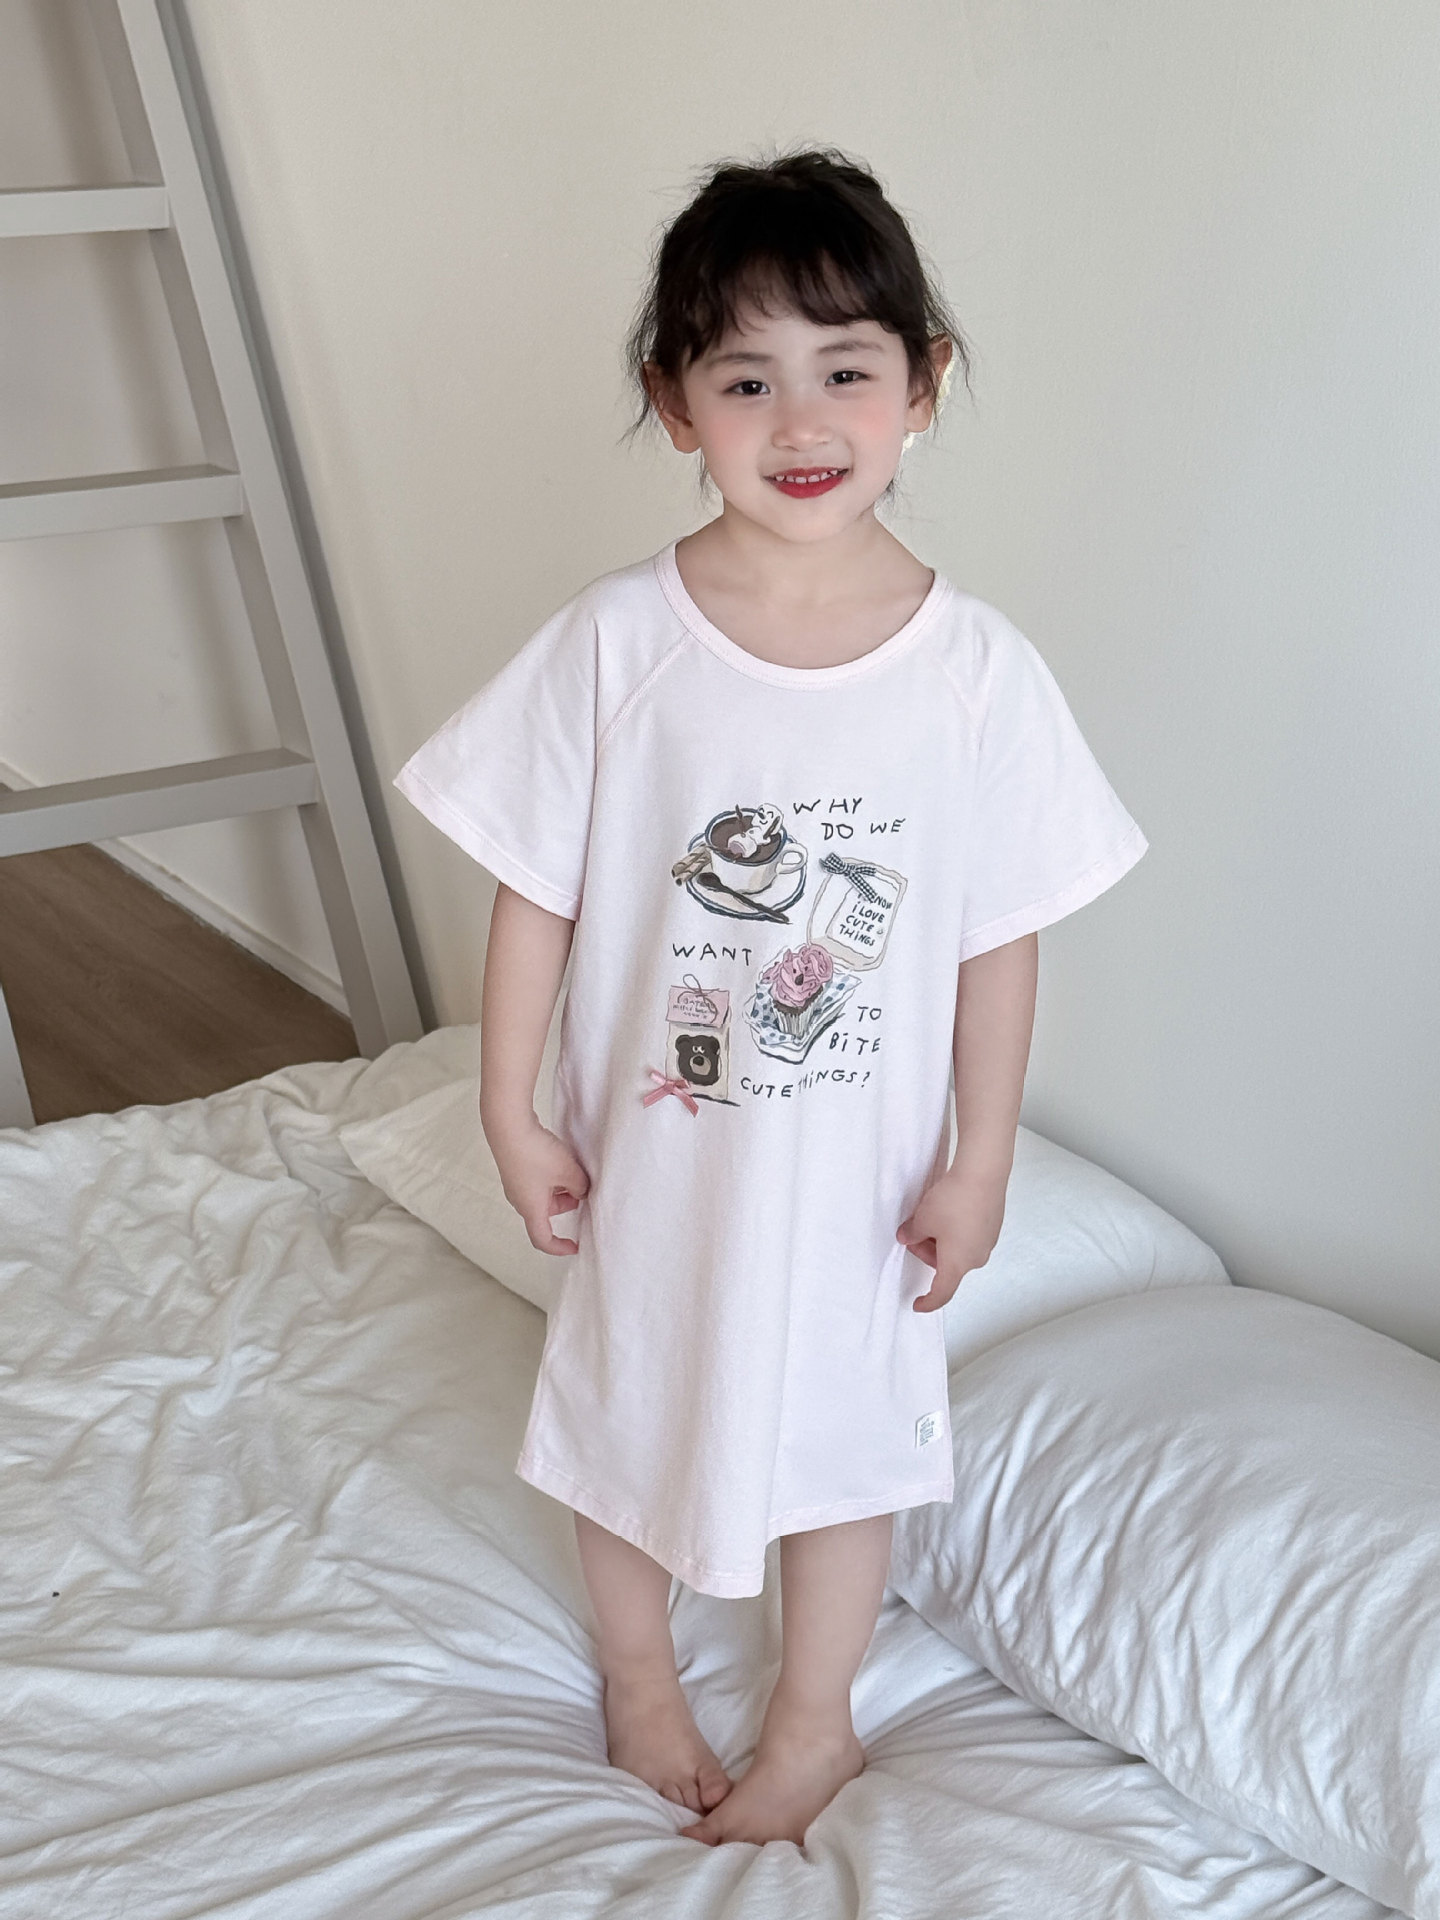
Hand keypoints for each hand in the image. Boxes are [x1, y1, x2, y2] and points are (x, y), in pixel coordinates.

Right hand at [484, 1110, 590, 1254]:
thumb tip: (581, 1191)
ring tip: (574, 1172)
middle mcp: (519, 1199)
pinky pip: (535, 1181)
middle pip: (545, 1214)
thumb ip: (580, 1186)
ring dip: (559, 1189)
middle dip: (566, 1206)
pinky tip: (561, 1160)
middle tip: (583, 1191)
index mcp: (531, 1208)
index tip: (575, 1245)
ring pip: (541, 1195)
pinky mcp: (514, 1167)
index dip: (559, 1248)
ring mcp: (515, 1183)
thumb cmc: (535, 1153)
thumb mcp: (568, 1171)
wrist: (508, 1126)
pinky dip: (551, 1178)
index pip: (542, 1239)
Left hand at [896, 1166, 1007, 1313]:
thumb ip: (911, 1234)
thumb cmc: (953, 1201)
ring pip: (959, 1251)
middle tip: (914, 1232)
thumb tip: (907, 1237)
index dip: (928, 1301)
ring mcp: (988, 1241)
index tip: (918, 1304)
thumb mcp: (922, 1219)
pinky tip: (949, 1211)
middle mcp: (976, 1258)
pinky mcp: (993, 1226)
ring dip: (942, 1242)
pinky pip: (970, 1237)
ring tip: (930, 1217)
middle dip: (928, 1253)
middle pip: (947, 1267)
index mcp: (958, 1264)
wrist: (982, 1174)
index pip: (942, 1292)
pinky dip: (956, 1232)